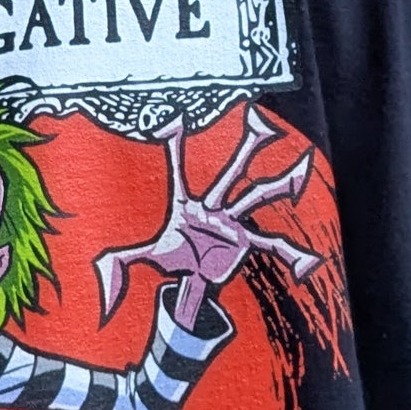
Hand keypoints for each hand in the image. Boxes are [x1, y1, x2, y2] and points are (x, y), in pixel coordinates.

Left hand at [94, 106, 320, 326]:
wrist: (194, 278)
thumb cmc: (172, 258)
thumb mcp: (144, 260)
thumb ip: (118, 267)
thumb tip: (100, 287)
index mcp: (186, 204)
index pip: (179, 171)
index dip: (176, 148)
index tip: (175, 122)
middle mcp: (214, 206)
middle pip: (231, 171)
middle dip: (246, 147)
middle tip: (262, 122)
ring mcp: (235, 221)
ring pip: (259, 196)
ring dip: (281, 184)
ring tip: (303, 166)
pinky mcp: (249, 242)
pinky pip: (273, 244)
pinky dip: (291, 254)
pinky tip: (310, 261)